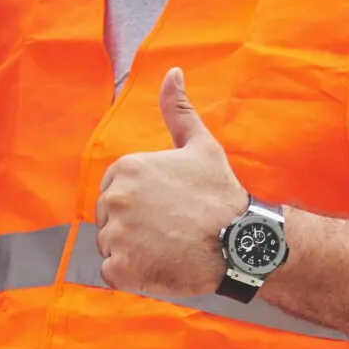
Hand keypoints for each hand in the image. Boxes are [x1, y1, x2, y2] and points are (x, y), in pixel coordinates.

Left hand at [92, 68, 248, 295]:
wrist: (239, 242)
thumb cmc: (220, 194)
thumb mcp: (200, 145)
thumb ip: (178, 110)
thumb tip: (172, 73)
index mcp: (126, 168)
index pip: (115, 191)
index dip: (140, 204)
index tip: (165, 211)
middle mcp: (116, 198)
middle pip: (109, 219)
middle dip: (132, 228)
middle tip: (168, 231)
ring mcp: (117, 234)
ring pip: (110, 246)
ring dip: (133, 252)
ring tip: (166, 249)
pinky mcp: (121, 268)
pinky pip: (113, 273)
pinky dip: (132, 275)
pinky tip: (159, 265)